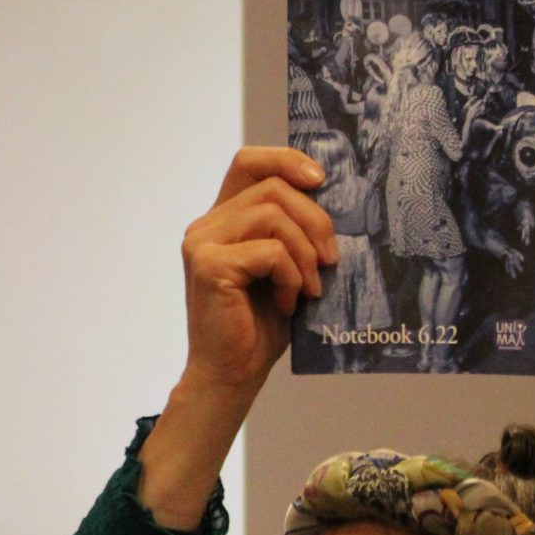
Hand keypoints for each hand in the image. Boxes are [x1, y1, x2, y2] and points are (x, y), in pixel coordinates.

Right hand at [175, 147, 338, 398]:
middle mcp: (205, 226)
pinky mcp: (208, 266)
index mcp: (222, 220)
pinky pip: (270, 251)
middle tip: (331, 260)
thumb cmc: (259, 326)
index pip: (248, 161)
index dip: (285, 159)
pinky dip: (291, 277)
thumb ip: (293, 229)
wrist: (232, 375)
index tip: (320, 180)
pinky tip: (288, 303)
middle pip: (272, 188)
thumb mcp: (285, 267)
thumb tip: (332, 196)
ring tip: (310, 288)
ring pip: (273, 215)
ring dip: (305, 252)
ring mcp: (202, 244)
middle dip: (315, 220)